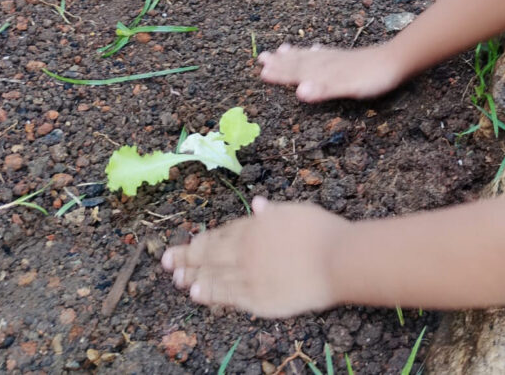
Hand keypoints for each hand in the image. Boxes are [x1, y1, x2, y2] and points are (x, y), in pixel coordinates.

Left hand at [161, 198, 348, 317]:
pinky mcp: (258, 299)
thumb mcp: (296, 212)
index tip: (183, 245)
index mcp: (254, 228)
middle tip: (166, 263)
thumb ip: (273, 213)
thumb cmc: (322, 231)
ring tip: (178, 280)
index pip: (219, 235)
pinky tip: (199, 295)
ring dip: (194, 277)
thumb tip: (258, 204)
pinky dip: (212, 295)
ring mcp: (250, 276)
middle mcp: (246, 251)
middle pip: (209, 256)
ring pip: (214, 278)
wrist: (338, 260)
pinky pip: (229, 297)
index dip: (199, 241)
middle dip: (186, 258)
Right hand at [257, 42, 404, 101]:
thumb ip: (324, 90)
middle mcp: (326, 63)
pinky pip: (324, 53)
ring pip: (310, 57)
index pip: (297, 73)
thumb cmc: (373, 78)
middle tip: (261, 57)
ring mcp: (337, 59)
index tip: (261, 72)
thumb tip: (299, 92)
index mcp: (324, 72)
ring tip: (280, 49)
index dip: (280, 74)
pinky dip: (315, 51)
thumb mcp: (349, 87)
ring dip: (294, 55)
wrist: (396, 61)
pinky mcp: (347, 58)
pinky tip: (314, 48)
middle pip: (300, 63)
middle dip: (281, 62)